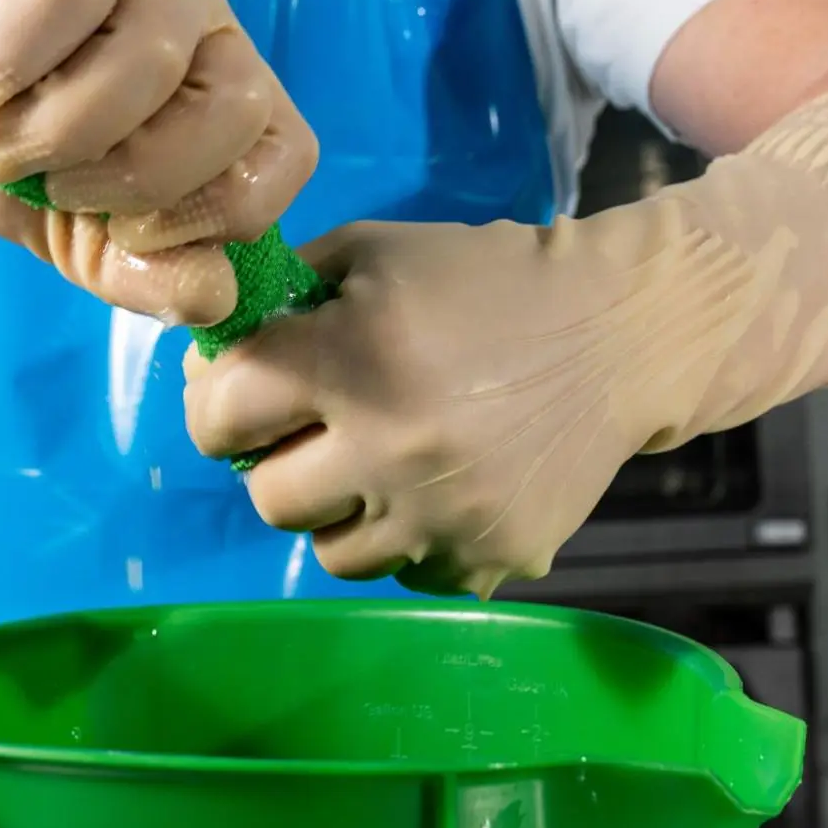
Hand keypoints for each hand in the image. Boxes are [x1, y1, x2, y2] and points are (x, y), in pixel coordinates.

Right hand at [0, 0, 315, 324]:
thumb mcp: (46, 219)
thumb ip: (129, 266)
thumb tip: (215, 298)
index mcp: (215, 96)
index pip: (284, 161)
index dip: (207, 215)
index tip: (115, 230)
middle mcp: (204, 18)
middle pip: (236, 111)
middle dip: (128, 176)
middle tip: (38, 178)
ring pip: (152, 59)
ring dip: (44, 127)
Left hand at [182, 217, 662, 597]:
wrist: (619, 333)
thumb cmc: (484, 279)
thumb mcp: (373, 253)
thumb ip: (280, 297)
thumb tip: (208, 355)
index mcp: (354, 361)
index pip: (220, 415)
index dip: (219, 401)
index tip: (246, 394)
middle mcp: (393, 450)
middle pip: (269, 498)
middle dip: (277, 461)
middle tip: (318, 430)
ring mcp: (443, 518)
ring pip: (332, 553)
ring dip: (340, 510)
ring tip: (381, 462)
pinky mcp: (486, 561)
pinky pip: (404, 573)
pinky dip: (407, 537)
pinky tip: (438, 487)